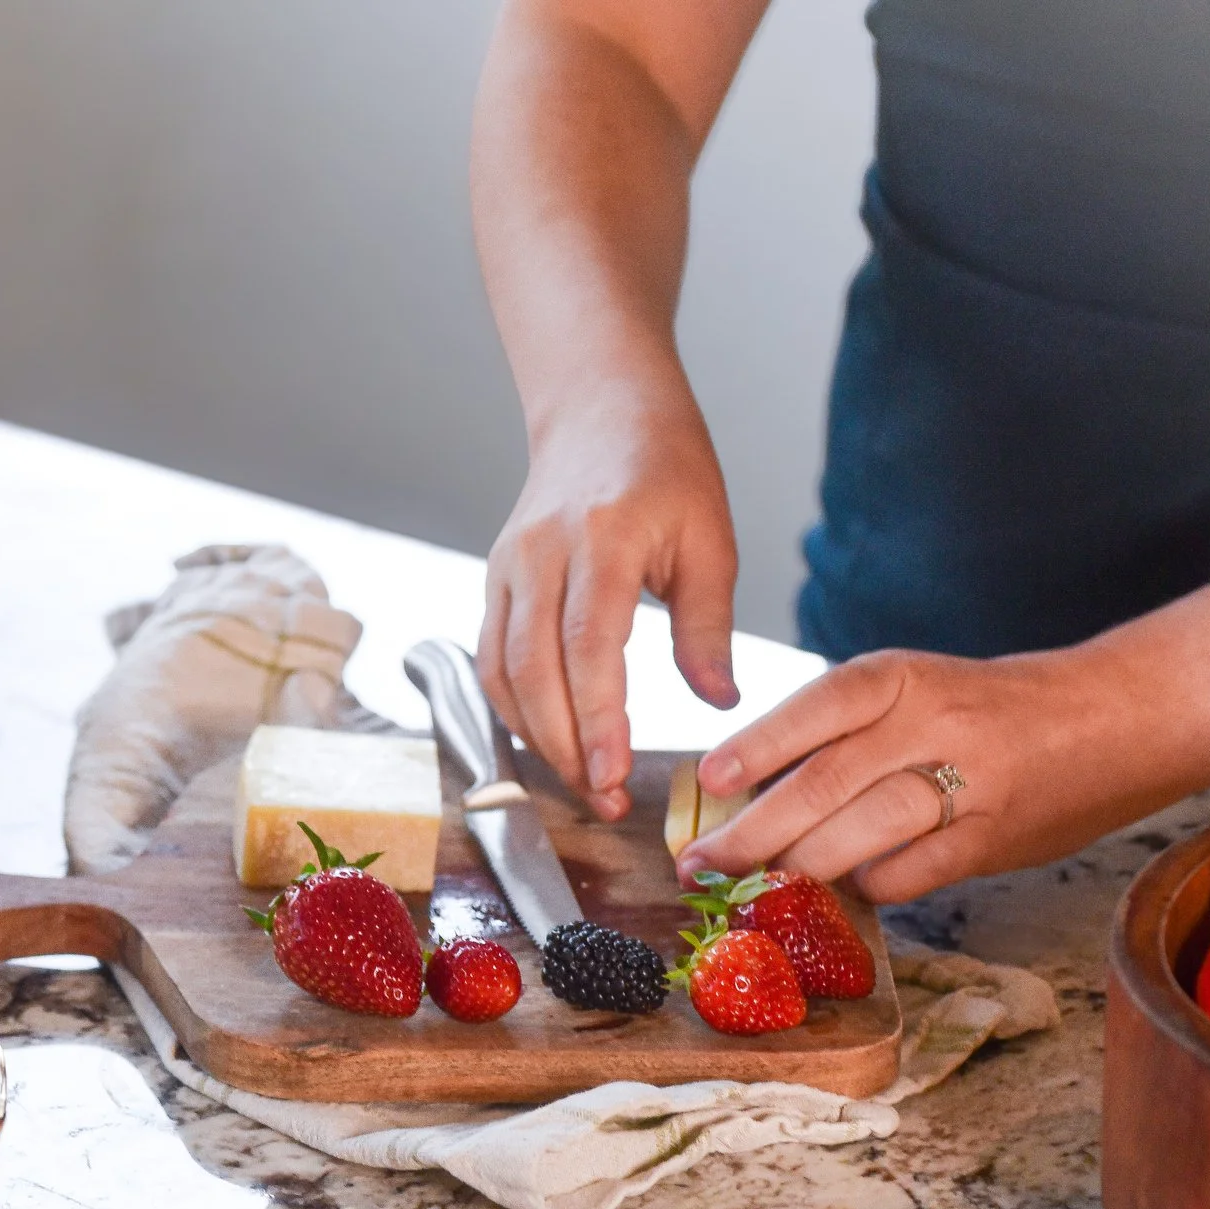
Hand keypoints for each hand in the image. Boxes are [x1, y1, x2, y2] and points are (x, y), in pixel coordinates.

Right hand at [479, 394, 740, 821]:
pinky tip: (551, 742)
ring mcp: (507, 566)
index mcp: (603, 537)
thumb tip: (720, 704)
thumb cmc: (666, 467)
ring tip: (586, 783)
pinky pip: (490, 660)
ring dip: (537, 738)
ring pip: (501, 672)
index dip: (595, 717)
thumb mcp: (710, 539)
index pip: (588, 644)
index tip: (614, 774)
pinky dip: (514, 710)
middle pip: (533, 669)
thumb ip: (708, 627)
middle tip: (607, 801)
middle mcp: (540, 553)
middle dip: (565, 746)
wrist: (600, 407)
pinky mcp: (494, 580)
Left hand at [678, 646, 1171, 902]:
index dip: (758, 744)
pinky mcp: (991, 838)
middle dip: (754, 829)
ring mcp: (967, 783)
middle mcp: (932, 723)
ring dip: (798, 866)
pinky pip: (910, 872)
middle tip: (705, 860)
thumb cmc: (992, 708)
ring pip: (862, 831)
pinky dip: (868, 886)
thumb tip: (752, 788)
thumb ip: (847, 733)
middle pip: (826, 781)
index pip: (818, 705)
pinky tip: (843, 891)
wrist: (1118, 716)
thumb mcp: (918, 691)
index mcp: (904, 677)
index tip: (709, 778)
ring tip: (754, 885)